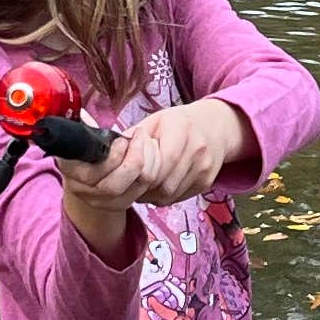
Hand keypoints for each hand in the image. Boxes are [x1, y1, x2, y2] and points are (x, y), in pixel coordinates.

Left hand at [97, 98, 247, 205]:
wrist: (215, 126)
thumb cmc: (178, 123)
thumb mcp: (153, 122)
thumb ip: (131, 138)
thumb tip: (104, 155)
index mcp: (181, 129)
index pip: (158, 162)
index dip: (139, 172)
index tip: (130, 169)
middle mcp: (197, 149)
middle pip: (162, 183)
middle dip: (143, 185)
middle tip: (133, 181)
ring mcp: (204, 168)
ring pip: (169, 194)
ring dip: (151, 193)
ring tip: (145, 182)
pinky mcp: (207, 182)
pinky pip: (178, 197)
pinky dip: (164, 195)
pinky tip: (160, 183)